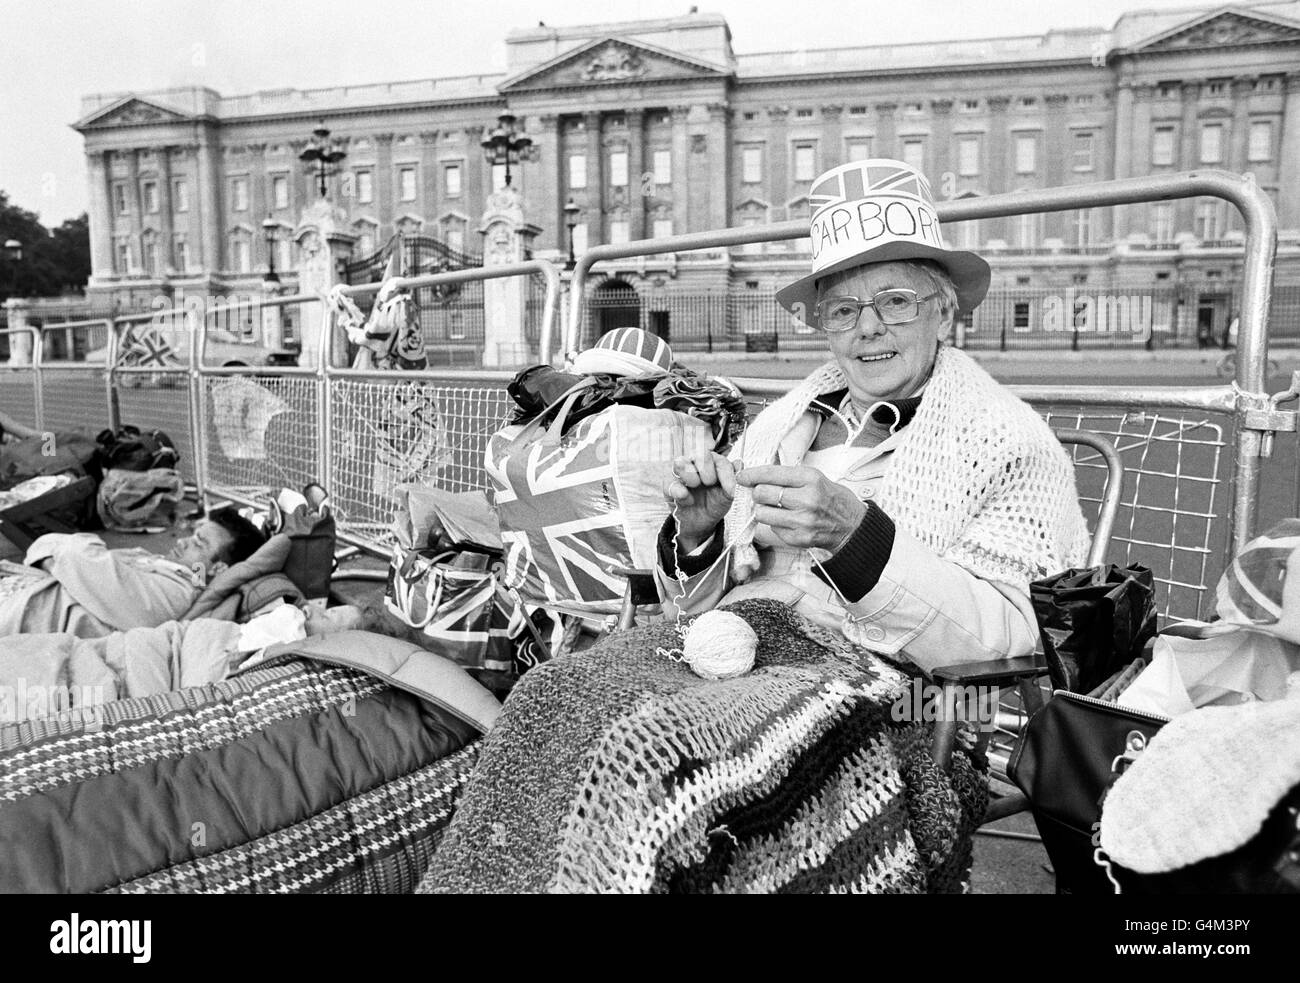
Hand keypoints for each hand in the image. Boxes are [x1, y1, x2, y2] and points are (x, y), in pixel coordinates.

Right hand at [664, 452, 736, 552]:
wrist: (702, 524)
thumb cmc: (714, 504)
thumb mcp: (727, 494)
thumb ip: (733, 479)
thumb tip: (739, 463)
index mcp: (710, 463)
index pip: (718, 458)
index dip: (725, 471)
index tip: (730, 488)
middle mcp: (694, 464)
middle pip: (699, 454)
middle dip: (707, 470)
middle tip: (710, 484)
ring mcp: (679, 474)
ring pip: (680, 463)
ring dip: (691, 476)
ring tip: (696, 487)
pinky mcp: (668, 487)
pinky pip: (670, 483)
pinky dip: (680, 492)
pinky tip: (688, 500)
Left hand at [735, 464, 866, 551]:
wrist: (852, 526)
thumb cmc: (832, 500)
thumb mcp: (815, 478)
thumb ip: (788, 477)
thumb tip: (757, 477)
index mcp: (810, 479)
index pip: (771, 474)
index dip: (751, 475)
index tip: (741, 476)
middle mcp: (806, 499)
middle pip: (761, 493)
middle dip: (758, 493)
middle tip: (764, 494)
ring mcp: (802, 520)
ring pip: (762, 513)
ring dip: (764, 510)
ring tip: (777, 509)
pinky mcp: (798, 538)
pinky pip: (772, 528)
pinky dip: (776, 524)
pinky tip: (789, 521)